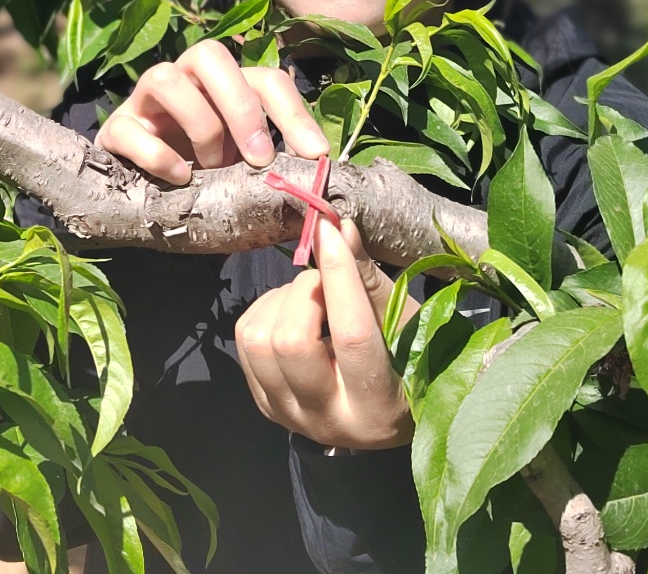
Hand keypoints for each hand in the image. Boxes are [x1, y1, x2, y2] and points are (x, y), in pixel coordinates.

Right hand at [95, 38, 326, 183]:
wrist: (146, 193)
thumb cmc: (206, 175)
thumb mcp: (243, 165)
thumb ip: (272, 162)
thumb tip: (318, 175)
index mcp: (224, 85)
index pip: (264, 77)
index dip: (293, 112)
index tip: (315, 156)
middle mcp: (184, 79)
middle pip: (209, 54)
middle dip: (240, 106)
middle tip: (259, 158)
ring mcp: (144, 99)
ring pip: (164, 77)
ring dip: (200, 126)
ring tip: (212, 170)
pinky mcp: (115, 129)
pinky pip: (128, 127)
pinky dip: (158, 155)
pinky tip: (180, 178)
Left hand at [234, 216, 417, 450]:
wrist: (382, 417)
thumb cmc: (403, 363)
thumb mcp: (399, 324)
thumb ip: (366, 277)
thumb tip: (338, 228)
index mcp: (378, 407)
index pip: (351, 335)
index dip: (339, 275)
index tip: (329, 232)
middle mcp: (328, 420)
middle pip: (291, 341)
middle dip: (304, 291)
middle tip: (325, 282)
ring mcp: (289, 415)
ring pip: (258, 341)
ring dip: (280, 302)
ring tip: (309, 301)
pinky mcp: (265, 404)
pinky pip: (244, 342)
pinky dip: (264, 313)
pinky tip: (290, 316)